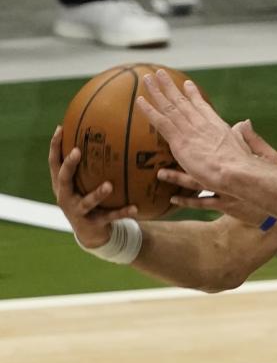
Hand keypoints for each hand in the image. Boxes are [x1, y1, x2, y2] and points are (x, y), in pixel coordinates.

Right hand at [48, 125, 137, 246]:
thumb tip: (106, 134)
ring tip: (109, 185)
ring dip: (98, 194)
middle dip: (69, 165)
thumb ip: (90, 164)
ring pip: (87, 202)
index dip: (55, 147)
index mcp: (62, 185)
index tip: (60, 129)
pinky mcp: (92, 223)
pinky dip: (122, 212)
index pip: (54, 163)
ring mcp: (78, 211)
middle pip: (63, 179)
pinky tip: (135, 208)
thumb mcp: (85, 182)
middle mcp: (65, 197)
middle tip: (77, 152)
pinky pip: (110, 217)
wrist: (90, 233)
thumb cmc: (88, 199)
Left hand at [136, 69, 254, 193]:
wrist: (234, 170)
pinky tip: (140, 100)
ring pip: (169, 106)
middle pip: (182, 101)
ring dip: (157, 91)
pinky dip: (149, 110)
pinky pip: (160, 121)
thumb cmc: (241, 164)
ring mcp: (189, 130)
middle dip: (170, 86)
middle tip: (160, 74)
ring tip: (148, 79)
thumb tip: (246, 122)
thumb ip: (243, 133)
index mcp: (217, 124)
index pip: (202, 106)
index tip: (187, 84)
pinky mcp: (179, 140)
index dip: (193, 95)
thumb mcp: (244, 144)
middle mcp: (201, 123)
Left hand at [160, 120, 276, 226]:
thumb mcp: (268, 155)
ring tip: (160, 173)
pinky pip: (203, 203)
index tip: (179, 120)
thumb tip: (243, 121)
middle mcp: (229, 172)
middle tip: (163, 147)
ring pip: (197, 182)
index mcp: (237, 157)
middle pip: (199, 158)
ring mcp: (227, 189)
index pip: (212, 140)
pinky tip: (174, 200)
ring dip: (177, 178)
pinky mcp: (226, 204)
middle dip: (179, 149)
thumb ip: (252, 139)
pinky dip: (188, 201)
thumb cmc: (273, 178)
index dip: (195, 129)